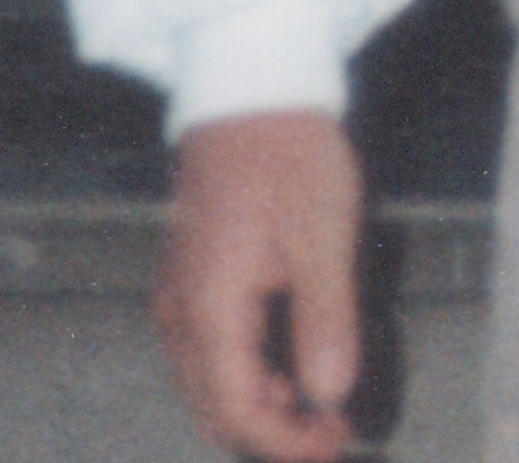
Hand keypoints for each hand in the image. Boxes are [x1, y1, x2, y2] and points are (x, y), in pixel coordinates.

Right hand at [157, 109, 364, 461]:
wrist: (249, 90)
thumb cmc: (291, 156)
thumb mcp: (323, 235)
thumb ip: (325, 320)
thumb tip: (331, 394)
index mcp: (208, 310)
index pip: (237, 411)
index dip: (286, 442)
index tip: (339, 444)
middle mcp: (180, 315)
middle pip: (215, 408)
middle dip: (274, 433)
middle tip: (337, 433)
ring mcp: (179, 298)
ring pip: (210, 385)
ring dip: (263, 407)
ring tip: (325, 404)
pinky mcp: (192, 281)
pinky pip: (210, 352)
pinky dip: (250, 374)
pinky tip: (295, 364)